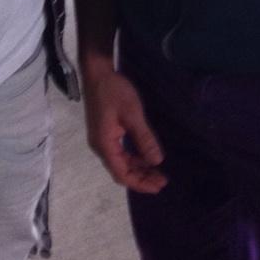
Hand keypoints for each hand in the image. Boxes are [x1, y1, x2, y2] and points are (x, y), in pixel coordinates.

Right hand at [82, 66, 165, 193]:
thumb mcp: (132, 114)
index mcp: (105, 144)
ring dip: (138, 169)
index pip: (122, 173)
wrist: (97, 73)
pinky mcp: (104, 132)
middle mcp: (100, 146)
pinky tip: (145, 157)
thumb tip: (157, 162)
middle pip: (121, 171)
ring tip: (157, 172)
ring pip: (120, 162)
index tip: (159, 186)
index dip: (140, 183)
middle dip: (141, 178)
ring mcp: (101, 139)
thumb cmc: (114, 92)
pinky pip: (119, 152)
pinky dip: (133, 158)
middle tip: (162, 181)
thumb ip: (144, 139)